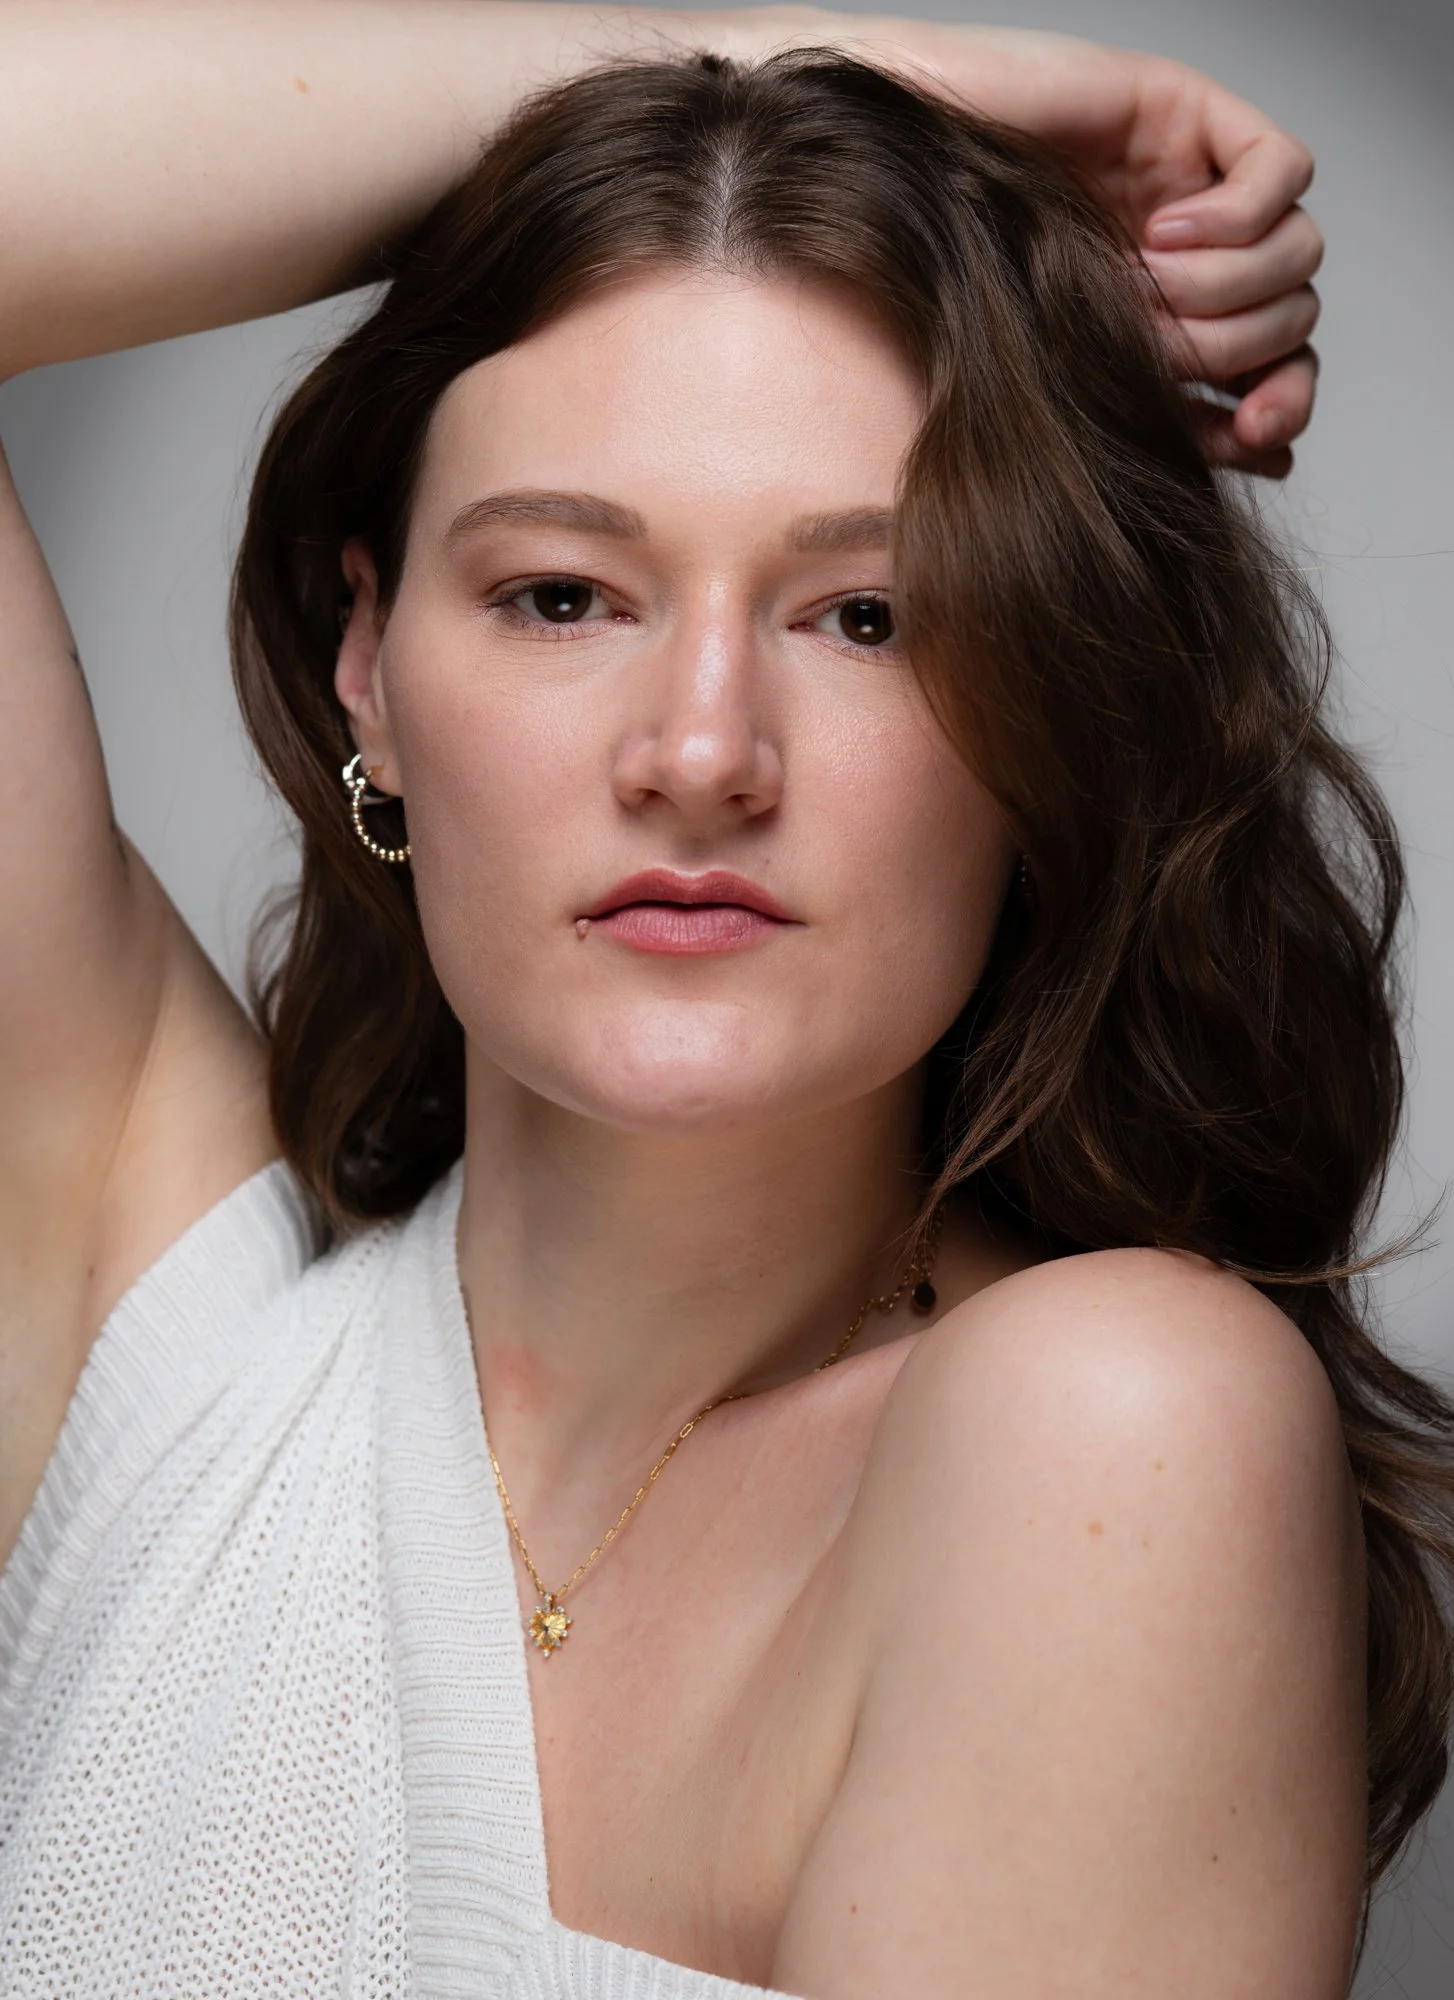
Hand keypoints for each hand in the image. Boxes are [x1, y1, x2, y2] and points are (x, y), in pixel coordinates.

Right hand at [711, 15, 1321, 476]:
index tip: (1246, 433)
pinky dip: (1236, 218)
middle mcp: (1194, 259)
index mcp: (1167, 324)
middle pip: (1293, 314)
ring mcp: (1196, 185)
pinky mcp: (1190, 118)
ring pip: (1296, 251)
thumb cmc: (941, 285)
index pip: (1272, 368)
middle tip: (1151, 346)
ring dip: (1227, 288)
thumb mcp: (1056, 384)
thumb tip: (1274, 461)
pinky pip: (1280, 173)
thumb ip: (1154, 422)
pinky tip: (1161, 235)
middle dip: (1234, 348)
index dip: (1280, 404)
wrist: (887, 183)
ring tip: (1142, 287)